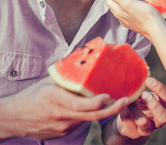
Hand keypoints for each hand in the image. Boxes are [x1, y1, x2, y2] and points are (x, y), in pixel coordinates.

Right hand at [0, 77, 126, 140]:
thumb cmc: (32, 95)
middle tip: (126, 101)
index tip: (109, 96)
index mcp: (56, 100)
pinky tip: (97, 108)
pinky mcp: (63, 133)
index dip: (96, 103)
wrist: (13, 119)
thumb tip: (86, 58)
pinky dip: (90, 116)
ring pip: (88, 120)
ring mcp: (63, 128)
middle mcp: (61, 116)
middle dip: (112, 110)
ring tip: (118, 101)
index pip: (80, 105)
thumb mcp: (48, 82)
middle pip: (91, 116)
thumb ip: (67, 74)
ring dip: (103, 112)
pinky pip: (80, 124)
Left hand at [103, 0, 165, 40]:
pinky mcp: (135, 24)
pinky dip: (124, 9)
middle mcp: (121, 18)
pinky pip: (126, 15)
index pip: (109, 1)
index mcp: (119, 12)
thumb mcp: (129, 3)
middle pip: (113, 6)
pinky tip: (128, 9)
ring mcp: (128, 22)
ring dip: (117, 4)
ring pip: (119, 11)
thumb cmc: (145, 15)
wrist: (156, 29)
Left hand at [114, 78, 165, 138]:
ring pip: (143, 122)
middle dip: (153, 104)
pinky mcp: (134, 133)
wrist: (129, 119)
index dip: (159, 89)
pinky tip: (120, 105)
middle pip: (163, 116)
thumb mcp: (144, 94)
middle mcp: (159, 119)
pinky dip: (124, 113)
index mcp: (164, 106)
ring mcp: (147, 129)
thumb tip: (138, 71)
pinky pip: (128, 124)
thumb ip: (143, 87)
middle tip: (144, 94)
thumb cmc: (139, 101)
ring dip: (135, 110)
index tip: (149, 79)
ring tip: (128, 100)